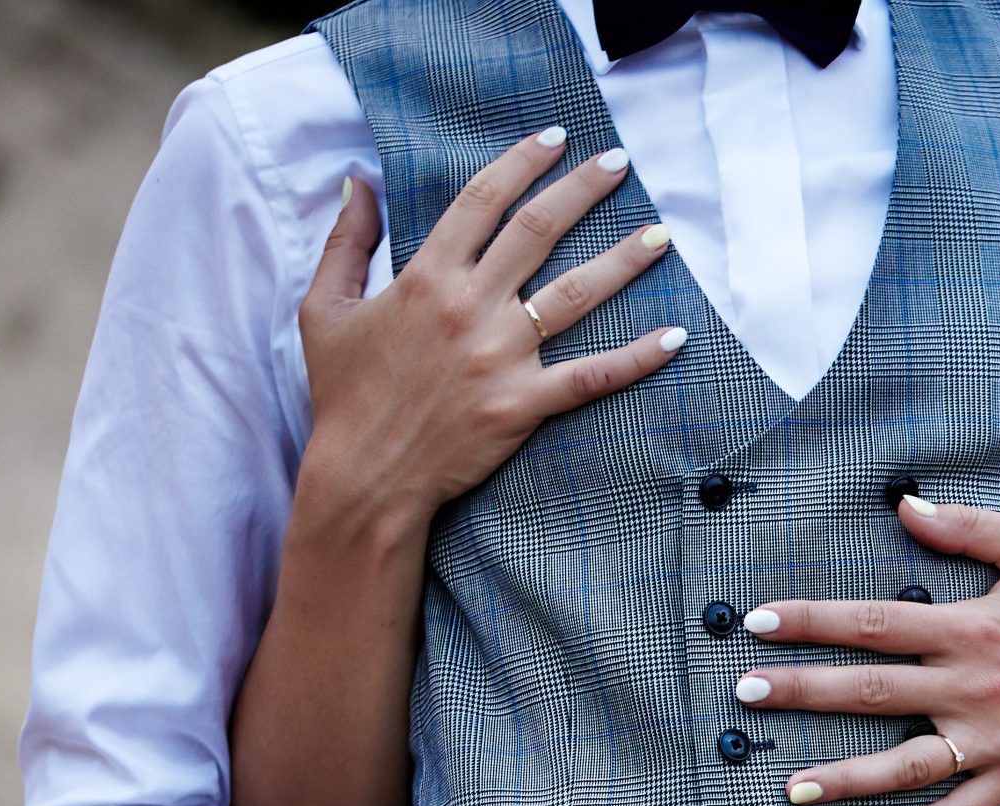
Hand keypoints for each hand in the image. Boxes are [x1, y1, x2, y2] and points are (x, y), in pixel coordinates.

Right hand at [300, 129, 683, 516]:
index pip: (482, 200)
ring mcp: (501, 356)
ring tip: (661, 234)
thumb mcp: (324, 309)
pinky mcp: (523, 404)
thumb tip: (357, 180)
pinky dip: (637, 358)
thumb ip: (345, 241)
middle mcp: (470, 307)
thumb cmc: (344, 394)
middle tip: (621, 161)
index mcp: (426, 277)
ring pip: (576, 293)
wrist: (364, 474)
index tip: (555, 137)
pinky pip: (593, 376)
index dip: (521, 161)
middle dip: (583, 189)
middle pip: (538, 230)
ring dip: (623, 259)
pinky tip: (675, 338)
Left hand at [731, 498, 999, 805]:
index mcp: (970, 628)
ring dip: (845, 778)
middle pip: (873, 693)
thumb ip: (967, 526)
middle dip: (804, 692)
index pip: (874, 624)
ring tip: (790, 788)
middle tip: (745, 694)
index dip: (812, 622)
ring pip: (906, 765)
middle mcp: (973, 687)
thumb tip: (905, 504)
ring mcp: (991, 739)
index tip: (758, 623)